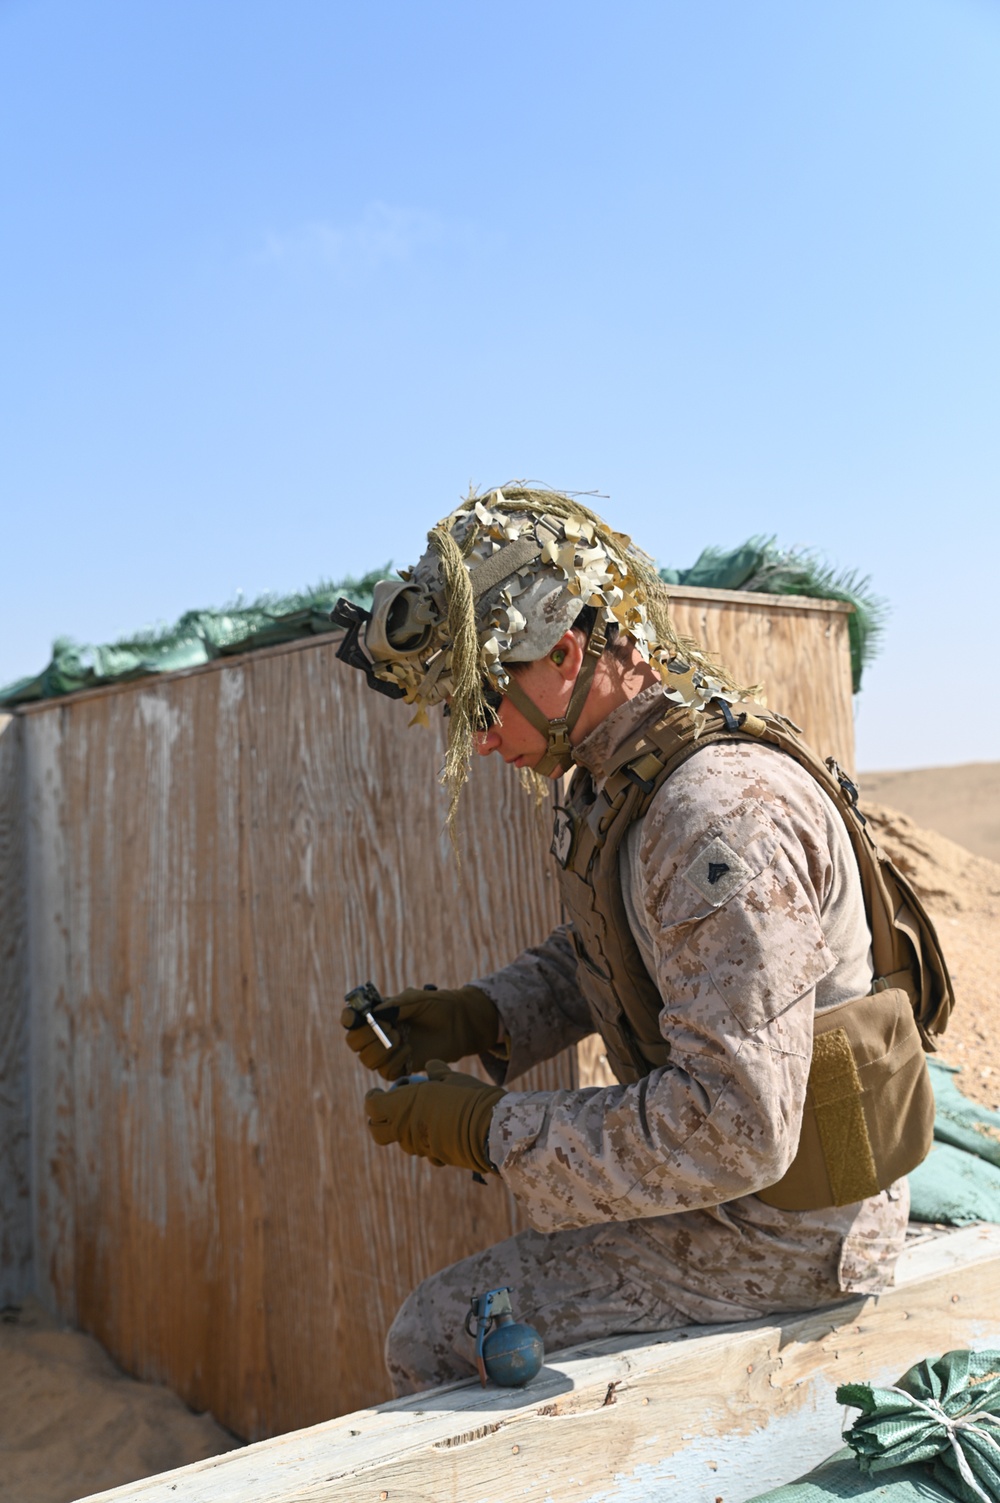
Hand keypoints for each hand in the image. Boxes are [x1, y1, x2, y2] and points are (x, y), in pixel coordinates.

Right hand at [341, 985, 499, 1079]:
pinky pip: (385, 1073)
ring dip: (381, 1050)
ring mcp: (388, 1052)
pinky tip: (409, 1051)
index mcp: (378, 1013)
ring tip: (401, 1038)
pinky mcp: (400, 1067)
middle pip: (354, 1042)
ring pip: (367, 1059)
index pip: (351, 1018)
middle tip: (390, 1028)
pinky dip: (394, 1062)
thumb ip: (396, 1005)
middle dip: (366, 1036)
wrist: (460, 1023)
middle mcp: (378, 1034)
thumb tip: (375, 1014)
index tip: (354, 1017)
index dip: (348, 1018)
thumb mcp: (417, 999)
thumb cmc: (438, 1005)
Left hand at [364, 1060, 505, 1173]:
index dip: (373, 1098)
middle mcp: (405, 1129)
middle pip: (377, 1132)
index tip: (378, 1092)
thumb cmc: (469, 1096)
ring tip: (425, 1116)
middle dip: (379, 1121)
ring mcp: (419, 1147)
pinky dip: (429, 1143)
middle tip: (390, 1110)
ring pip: (402, 1142)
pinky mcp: (436, 1158)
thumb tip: (431, 1066)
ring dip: (407, 1131)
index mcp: (402, 1105)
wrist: (489, 1127)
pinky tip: (442, 1132)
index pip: (373, 1106)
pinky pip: (425, 1152)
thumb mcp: (451, 1078)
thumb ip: (436, 1073)